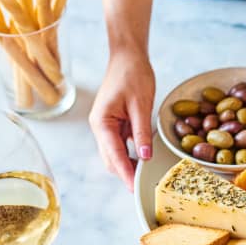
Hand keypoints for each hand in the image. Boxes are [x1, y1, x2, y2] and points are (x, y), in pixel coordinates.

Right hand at [89, 51, 154, 190]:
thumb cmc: (132, 75)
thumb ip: (141, 132)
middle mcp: (100, 126)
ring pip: (114, 153)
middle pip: (110, 158)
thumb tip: (144, 158)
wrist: (127, 56)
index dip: (125, 173)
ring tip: (146, 173)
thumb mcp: (140, 104)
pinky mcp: (114, 123)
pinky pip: (120, 143)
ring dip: (128, 164)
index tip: (134, 188)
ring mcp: (105, 125)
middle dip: (125, 172)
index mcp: (102, 122)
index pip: (113, 155)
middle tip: (144, 184)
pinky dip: (130, 152)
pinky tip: (144, 156)